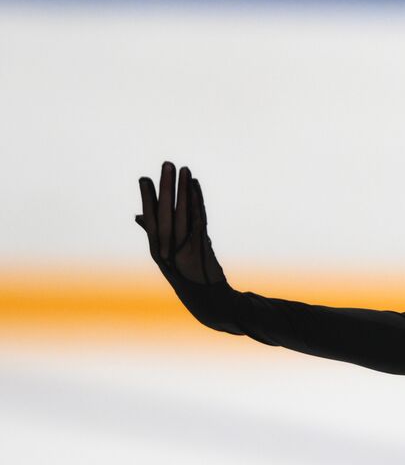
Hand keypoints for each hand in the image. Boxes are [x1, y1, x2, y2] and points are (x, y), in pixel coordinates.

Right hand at [136, 161, 228, 288]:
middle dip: (166, 187)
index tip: (144, 178)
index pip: (150, 219)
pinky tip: (197, 186)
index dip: (147, 198)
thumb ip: (155, 235)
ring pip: (182, 212)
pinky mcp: (201, 247)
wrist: (206, 300)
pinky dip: (197, 200)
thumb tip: (139, 215)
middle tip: (166, 164)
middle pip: (165, 212)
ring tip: (183, 168)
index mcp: (158, 250)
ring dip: (183, 189)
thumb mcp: (167, 257)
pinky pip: (199, 218)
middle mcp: (167, 249)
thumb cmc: (186, 276)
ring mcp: (184, 248)